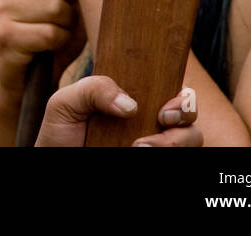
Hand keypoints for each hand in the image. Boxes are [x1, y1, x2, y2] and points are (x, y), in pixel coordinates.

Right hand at [0, 0, 77, 95]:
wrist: (27, 83)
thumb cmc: (53, 33)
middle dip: (69, 1)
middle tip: (66, 17)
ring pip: (55, 8)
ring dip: (67, 26)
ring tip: (60, 32)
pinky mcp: (3, 36)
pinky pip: (49, 33)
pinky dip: (60, 42)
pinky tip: (52, 47)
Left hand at [36, 76, 201, 146]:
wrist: (58, 159)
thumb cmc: (62, 132)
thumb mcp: (66, 103)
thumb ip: (93, 89)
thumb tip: (130, 104)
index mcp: (135, 99)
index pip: (172, 89)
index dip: (183, 96)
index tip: (168, 106)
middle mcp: (151, 122)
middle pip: (189, 114)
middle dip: (184, 114)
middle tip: (162, 120)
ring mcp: (155, 144)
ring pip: (191, 139)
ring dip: (173, 142)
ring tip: (138, 146)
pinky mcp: (155, 160)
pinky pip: (179, 157)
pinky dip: (165, 152)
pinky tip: (137, 152)